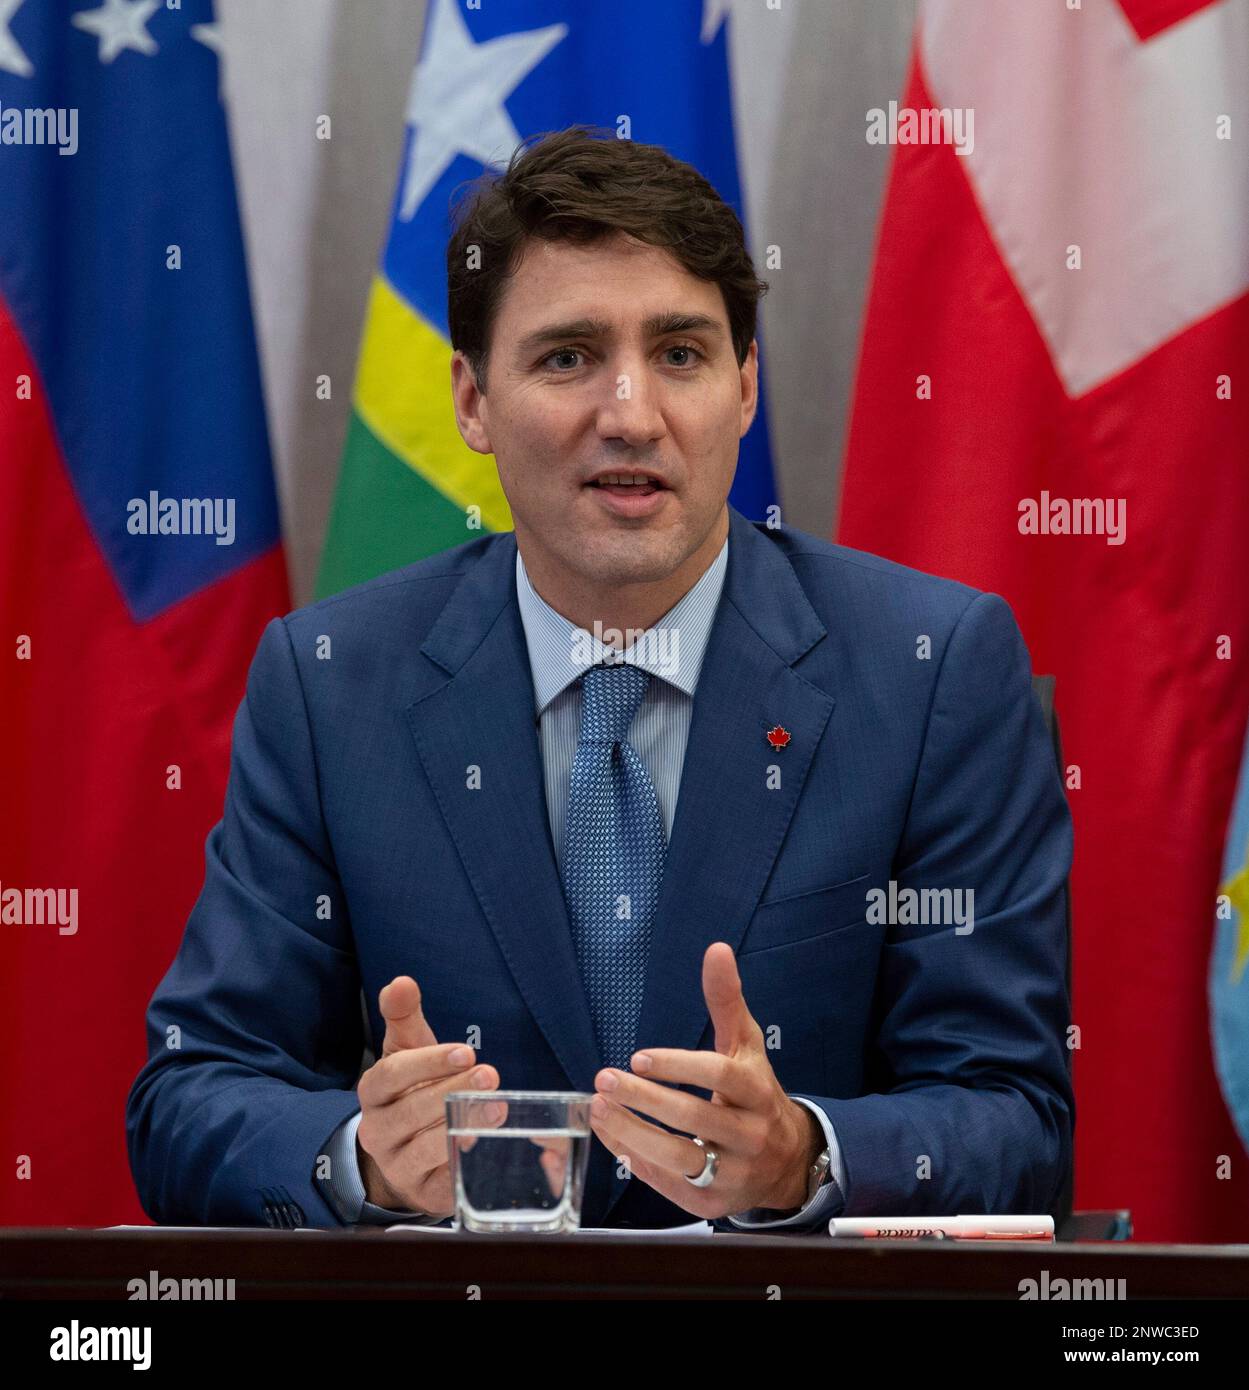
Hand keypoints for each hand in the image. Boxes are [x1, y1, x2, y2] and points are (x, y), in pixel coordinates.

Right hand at [355, 975, 499, 1215]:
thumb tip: (401, 981)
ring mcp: (397, 1165)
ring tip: (498, 1108)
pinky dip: (461, 1165)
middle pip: (411, 1111)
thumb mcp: (406, 1049)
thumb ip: (404, 1015)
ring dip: (462, 1126)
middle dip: (453, 1091)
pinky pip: (441, 1182)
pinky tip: (484, 1147)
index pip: (393, 1074)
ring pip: (425, 1148)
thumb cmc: (410, 1089)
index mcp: (372, 1091)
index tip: (465, 1051)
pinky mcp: (422, 1192)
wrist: (401, 1151)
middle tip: (491, 1075)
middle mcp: (377, 1130)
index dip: (428, 1062)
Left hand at [589, 943, 824, 1218]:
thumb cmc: (755, 1092)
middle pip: (695, 1118)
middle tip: (604, 1080)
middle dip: (644, 1100)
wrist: (787, 1160)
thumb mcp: (744, 1044)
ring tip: (599, 1110)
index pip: (721, 1076)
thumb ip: (726, 999)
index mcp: (757, 1090)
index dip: (679, 1066)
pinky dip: (640, 1164)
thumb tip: (715, 949)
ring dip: (633, 1135)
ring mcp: (734, 1172)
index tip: (638, 1057)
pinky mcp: (715, 1203)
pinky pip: (673, 1187)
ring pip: (680, 1158)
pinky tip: (615, 1139)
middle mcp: (750, 1133)